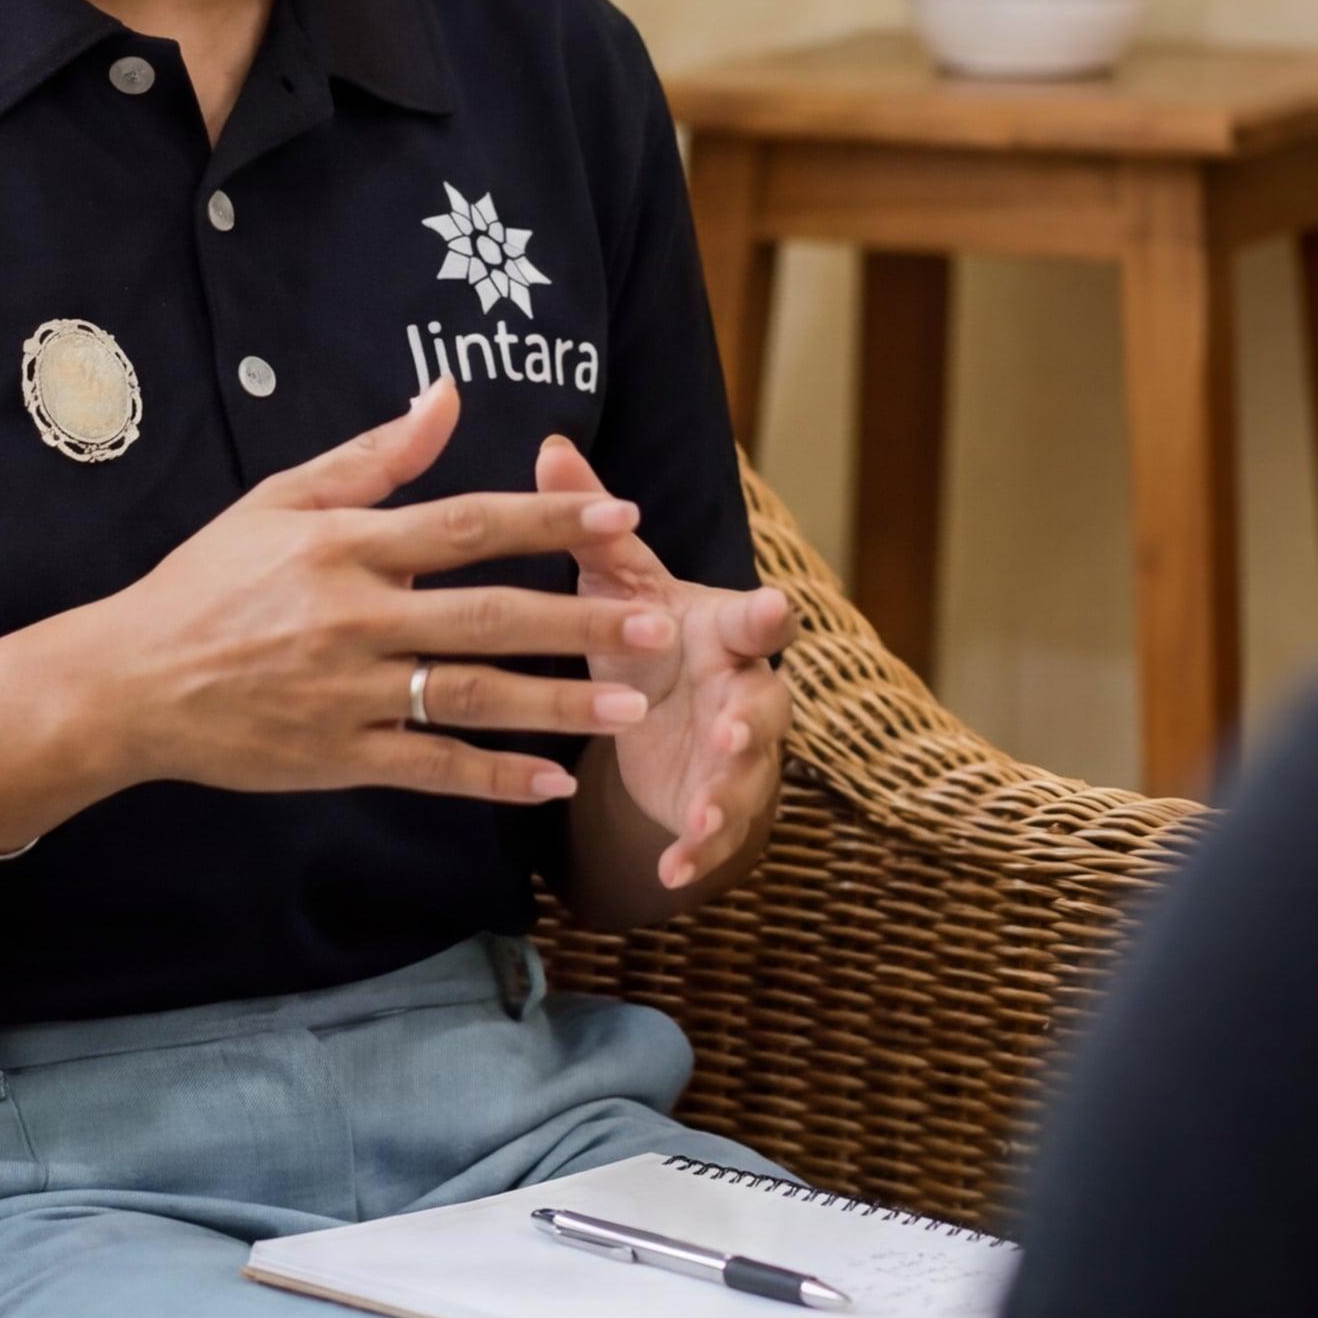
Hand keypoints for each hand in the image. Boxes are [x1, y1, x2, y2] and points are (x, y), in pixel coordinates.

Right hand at [0, 374, 669, 836]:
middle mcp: (350, 619)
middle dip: (578, 619)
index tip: (620, 517)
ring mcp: (345, 695)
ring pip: (469, 698)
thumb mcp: (278, 502)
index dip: (547, 519)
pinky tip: (553, 784)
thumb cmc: (206, 584)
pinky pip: (429, 769)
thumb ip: (371, 457)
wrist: (126, 683)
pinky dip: (492, 779)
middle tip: (655, 623)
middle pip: (486, 616)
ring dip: (556, 704)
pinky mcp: (335, 758)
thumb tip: (446, 395)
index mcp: (342, 547)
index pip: (465, 526)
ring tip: (630, 706)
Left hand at [536, 429, 789, 891]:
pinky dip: (696, 852)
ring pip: (748, 775)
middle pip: (765, 703)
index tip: (769, 610)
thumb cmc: (650, 638)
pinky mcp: (719, 807)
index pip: (757, 620)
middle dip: (753, 714)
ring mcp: (740, 755)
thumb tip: (548, 444)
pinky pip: (715, 836)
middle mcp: (745, 690)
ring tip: (708, 807)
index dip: (766, 617)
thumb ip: (593, 525)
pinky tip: (671, 872)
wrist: (675, 723)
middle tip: (734, 720)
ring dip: (731, 790)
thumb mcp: (621, 585)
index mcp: (725, 632)